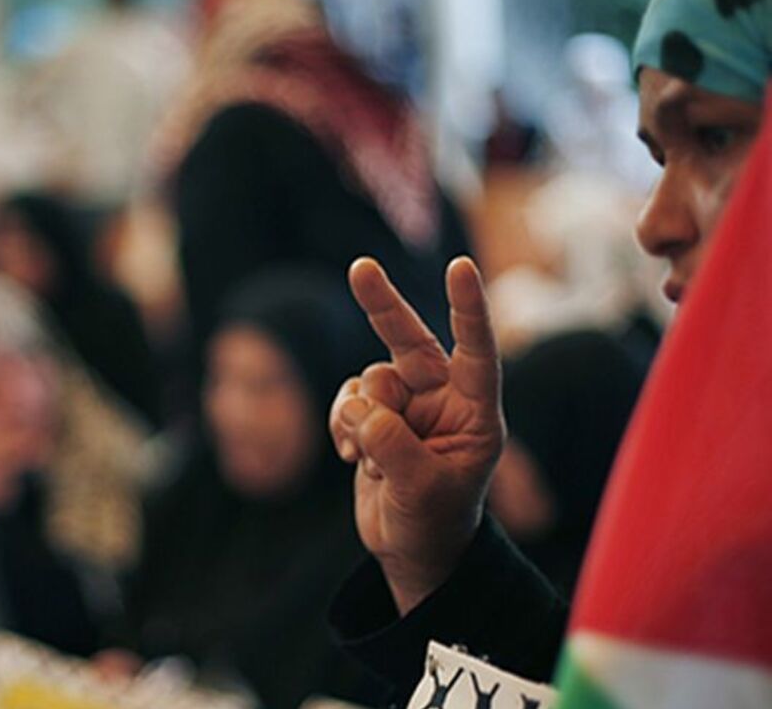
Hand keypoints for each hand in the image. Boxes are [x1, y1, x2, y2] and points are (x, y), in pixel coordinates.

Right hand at [330, 257, 503, 614]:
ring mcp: (406, 405)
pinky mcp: (374, 417)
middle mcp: (442, 399)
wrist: (412, 551)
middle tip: (361, 267)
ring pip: (369, 381)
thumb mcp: (421, 489)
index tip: (460, 268)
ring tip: (369, 459)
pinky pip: (347, 400)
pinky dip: (341, 425)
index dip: (468, 311)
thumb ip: (391, 444)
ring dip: (359, 418)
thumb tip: (360, 405)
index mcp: (476, 412)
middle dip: (382, 306)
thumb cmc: (435, 522)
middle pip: (409, 341)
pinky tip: (352, 457)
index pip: (476, 352)